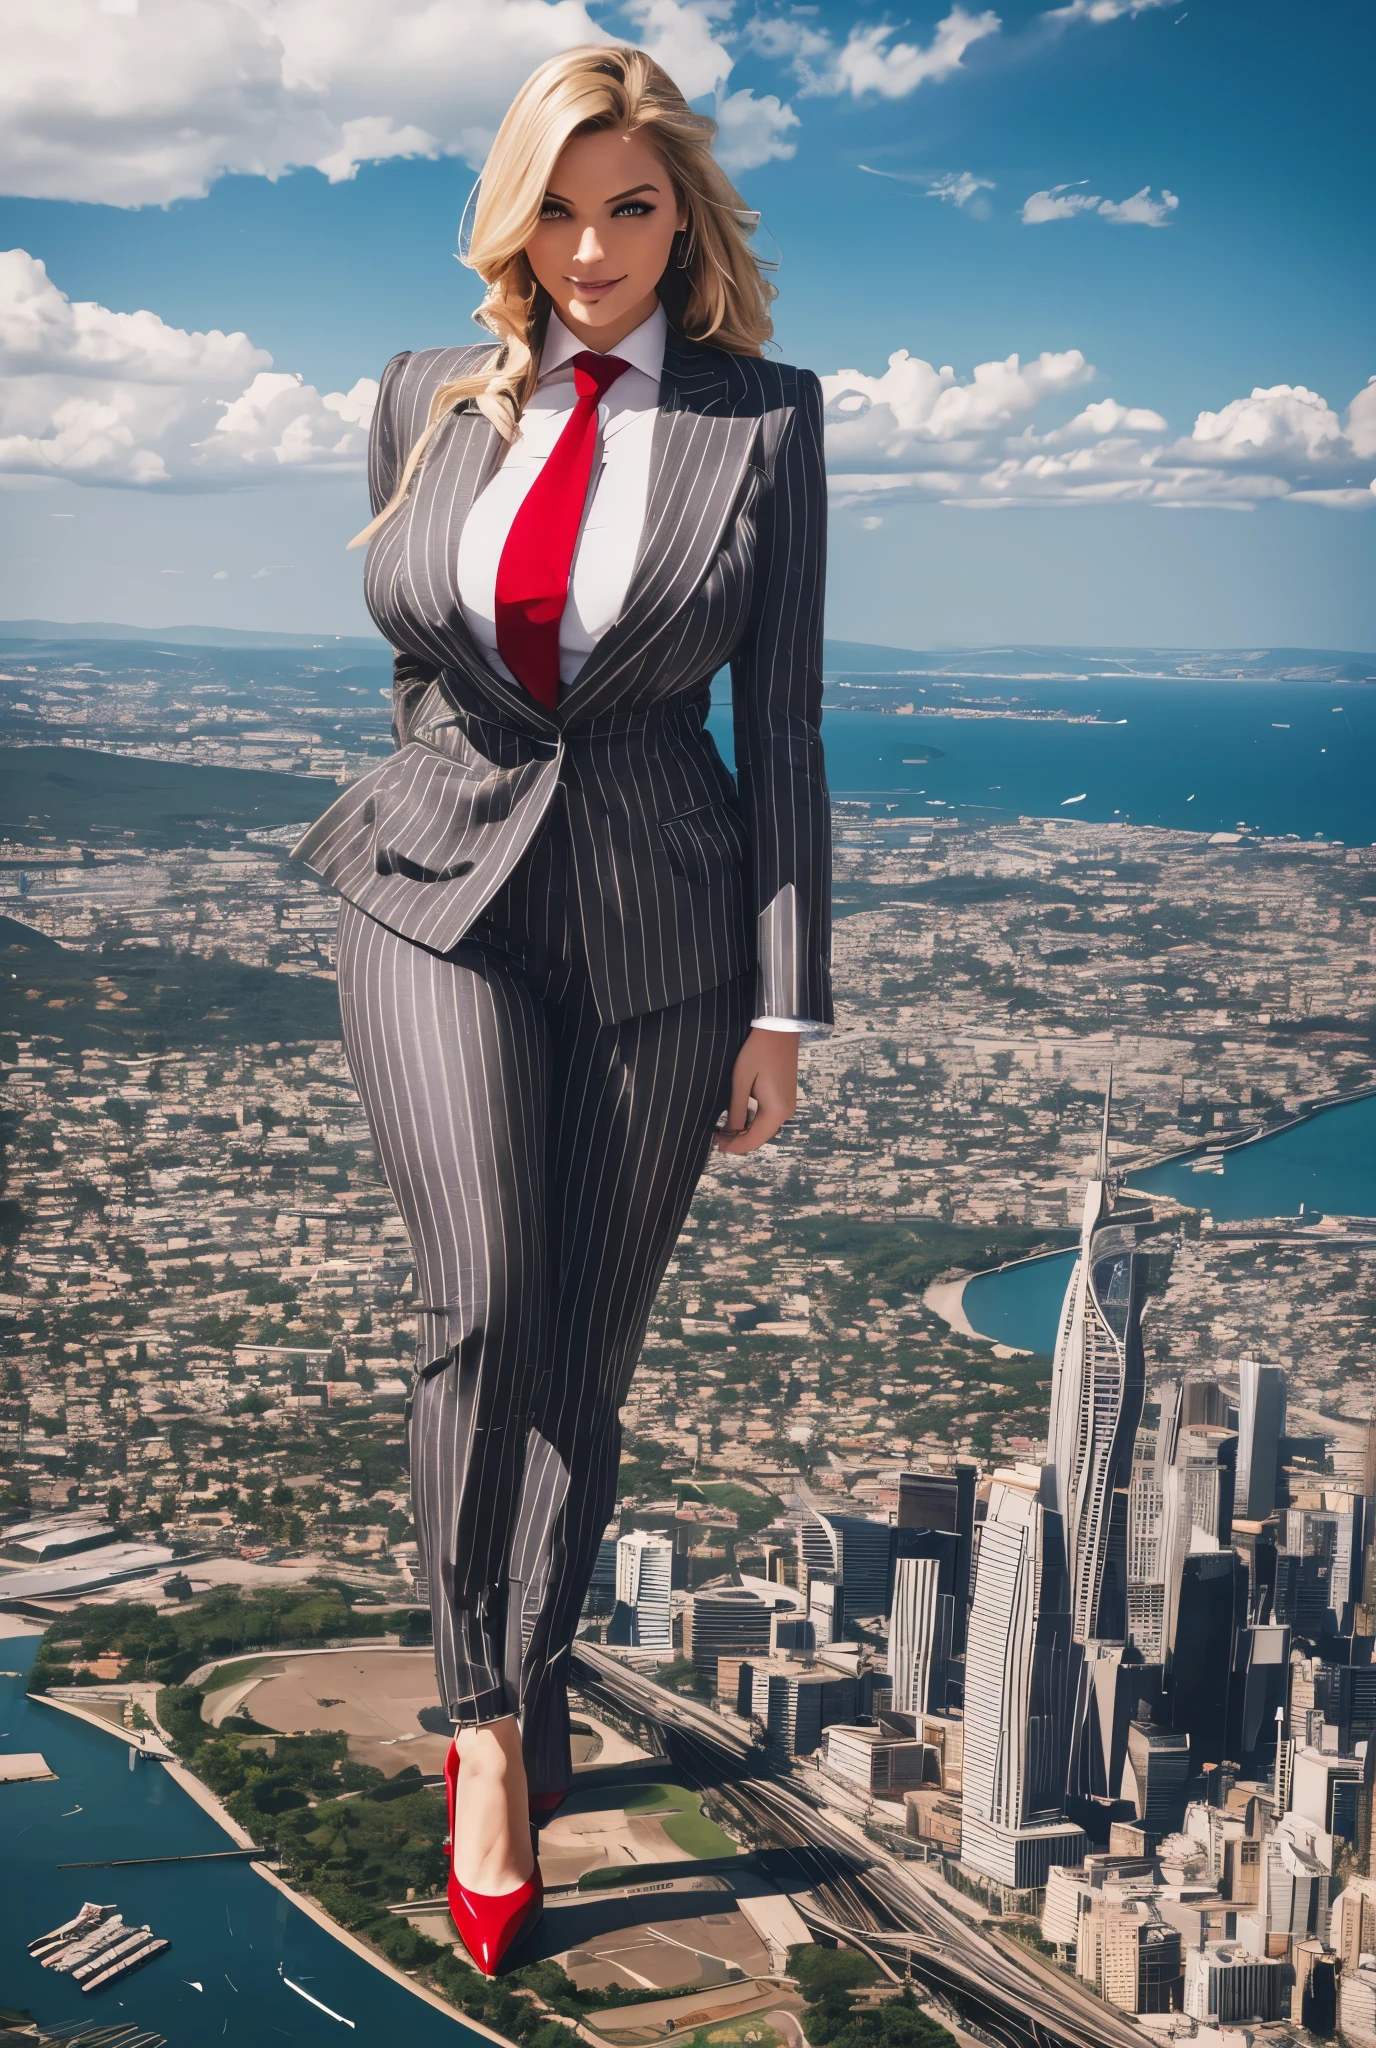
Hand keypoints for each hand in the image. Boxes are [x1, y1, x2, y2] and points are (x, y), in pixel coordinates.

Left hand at [713, 1028, 799, 1154]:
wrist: (779, 1030)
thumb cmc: (757, 1053)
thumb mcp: (741, 1082)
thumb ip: (736, 1110)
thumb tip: (730, 1132)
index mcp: (775, 1111)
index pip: (753, 1140)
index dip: (734, 1146)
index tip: (716, 1144)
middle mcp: (786, 1112)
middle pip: (761, 1137)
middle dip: (739, 1140)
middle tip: (717, 1136)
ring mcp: (789, 1105)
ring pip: (765, 1128)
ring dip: (746, 1131)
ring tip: (725, 1128)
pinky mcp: (787, 1097)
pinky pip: (769, 1118)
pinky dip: (754, 1121)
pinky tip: (740, 1116)